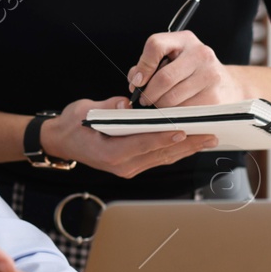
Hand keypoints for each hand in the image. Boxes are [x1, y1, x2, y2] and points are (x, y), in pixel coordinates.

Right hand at [37, 96, 217, 179]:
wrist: (61, 141)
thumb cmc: (72, 125)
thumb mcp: (87, 110)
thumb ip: (110, 106)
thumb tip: (128, 103)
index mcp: (109, 154)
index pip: (142, 144)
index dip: (164, 138)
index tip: (183, 131)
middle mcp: (122, 165)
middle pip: (160, 154)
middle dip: (186, 144)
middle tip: (209, 135)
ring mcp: (128, 168)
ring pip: (163, 158)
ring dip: (187, 149)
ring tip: (208, 138)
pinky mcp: (133, 166)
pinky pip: (158, 158)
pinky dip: (175, 150)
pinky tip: (191, 142)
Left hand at [127, 30, 249, 108]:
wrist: (226, 85)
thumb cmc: (192, 72)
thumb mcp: (173, 59)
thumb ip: (150, 65)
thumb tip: (135, 80)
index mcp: (185, 40)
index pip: (155, 45)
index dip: (142, 66)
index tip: (138, 81)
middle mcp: (200, 54)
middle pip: (164, 78)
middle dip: (149, 93)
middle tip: (145, 99)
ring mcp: (210, 75)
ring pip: (172, 98)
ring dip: (160, 106)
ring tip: (160, 104)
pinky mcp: (214, 97)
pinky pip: (184, 111)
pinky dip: (174, 114)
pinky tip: (176, 110)